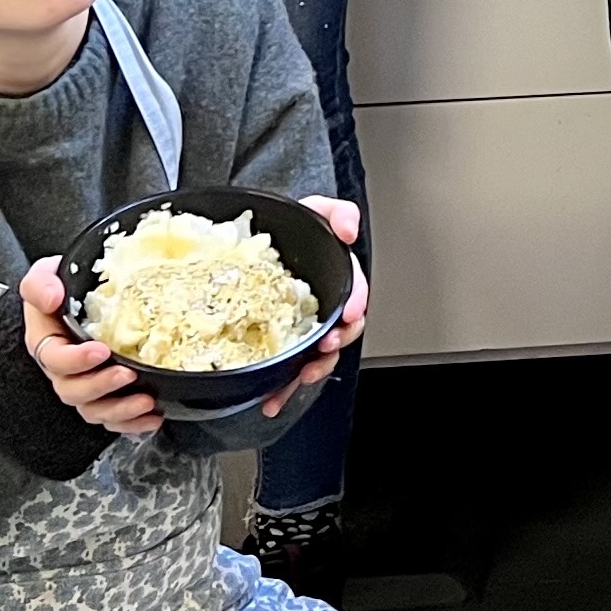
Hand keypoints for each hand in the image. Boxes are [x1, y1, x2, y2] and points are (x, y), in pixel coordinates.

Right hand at [21, 256, 160, 437]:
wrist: (81, 289)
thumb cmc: (64, 284)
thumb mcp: (46, 274)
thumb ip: (41, 284)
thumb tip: (51, 298)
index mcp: (47, 342)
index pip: (53, 359)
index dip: (75, 360)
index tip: (100, 350)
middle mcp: (64, 368)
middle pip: (73, 391)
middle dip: (101, 387)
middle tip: (127, 374)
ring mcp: (84, 382)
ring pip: (93, 410)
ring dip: (119, 410)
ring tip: (145, 401)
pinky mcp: (105, 392)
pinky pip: (112, 417)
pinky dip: (131, 423)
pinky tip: (152, 417)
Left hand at [278, 195, 369, 415]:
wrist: (254, 240)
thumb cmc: (289, 228)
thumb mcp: (315, 211)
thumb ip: (338, 213)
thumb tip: (349, 229)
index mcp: (336, 277)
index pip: (355, 292)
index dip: (356, 302)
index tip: (349, 312)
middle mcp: (324, 305)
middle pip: (341, 332)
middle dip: (334, 346)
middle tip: (323, 350)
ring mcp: (302, 326)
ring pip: (317, 357)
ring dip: (311, 371)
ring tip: (298, 378)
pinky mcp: (281, 343)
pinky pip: (287, 368)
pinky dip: (281, 387)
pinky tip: (271, 399)